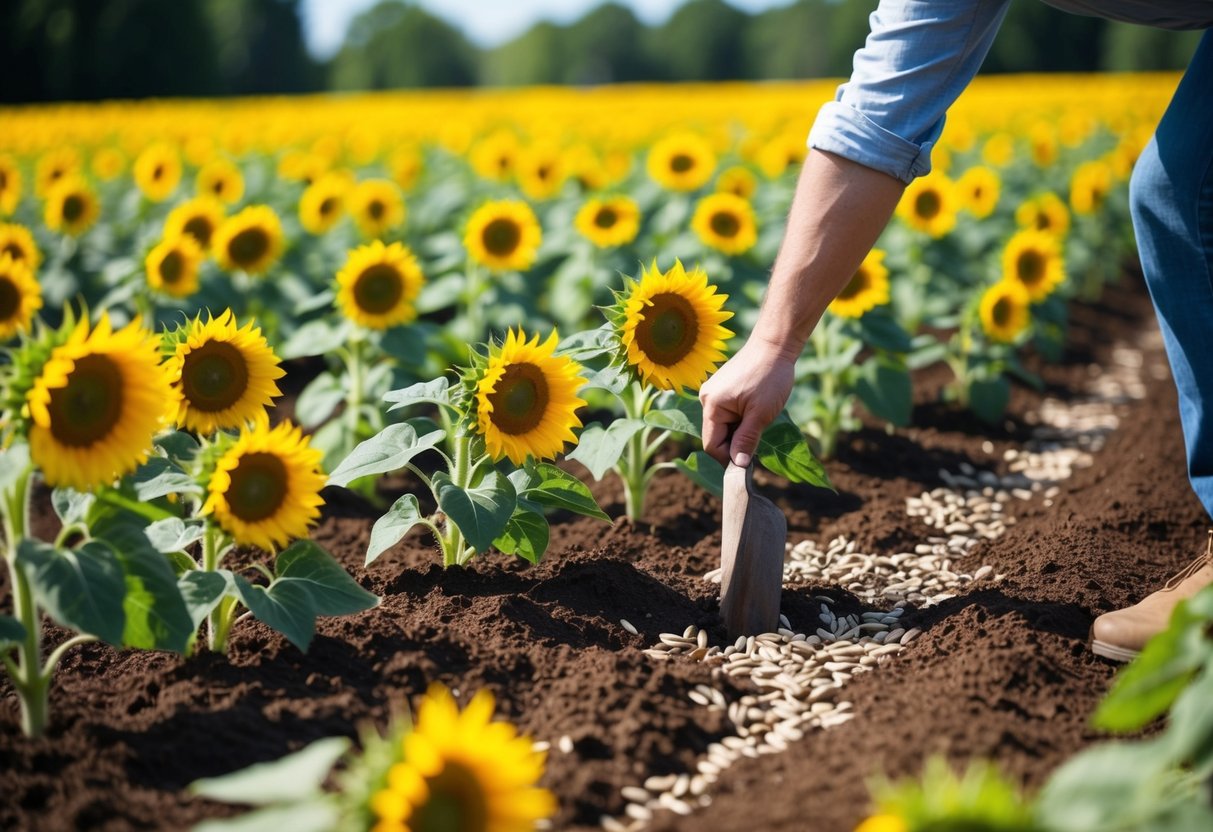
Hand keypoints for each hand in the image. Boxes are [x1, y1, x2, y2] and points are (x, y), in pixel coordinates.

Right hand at [699, 335, 797, 468]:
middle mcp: (706, 399)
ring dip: (738, 431)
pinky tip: (754, 411)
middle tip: (758, 440)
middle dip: (735, 443)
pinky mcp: (721, 388)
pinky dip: (739, 419)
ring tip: (758, 421)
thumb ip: (746, 440)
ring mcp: (712, 392)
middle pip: (715, 436)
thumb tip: (739, 465)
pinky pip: (725, 413)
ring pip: (722, 426)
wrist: (775, 345)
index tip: (750, 462)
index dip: (730, 458)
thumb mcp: (761, 414)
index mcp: (711, 405)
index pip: (712, 445)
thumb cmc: (770, 377)